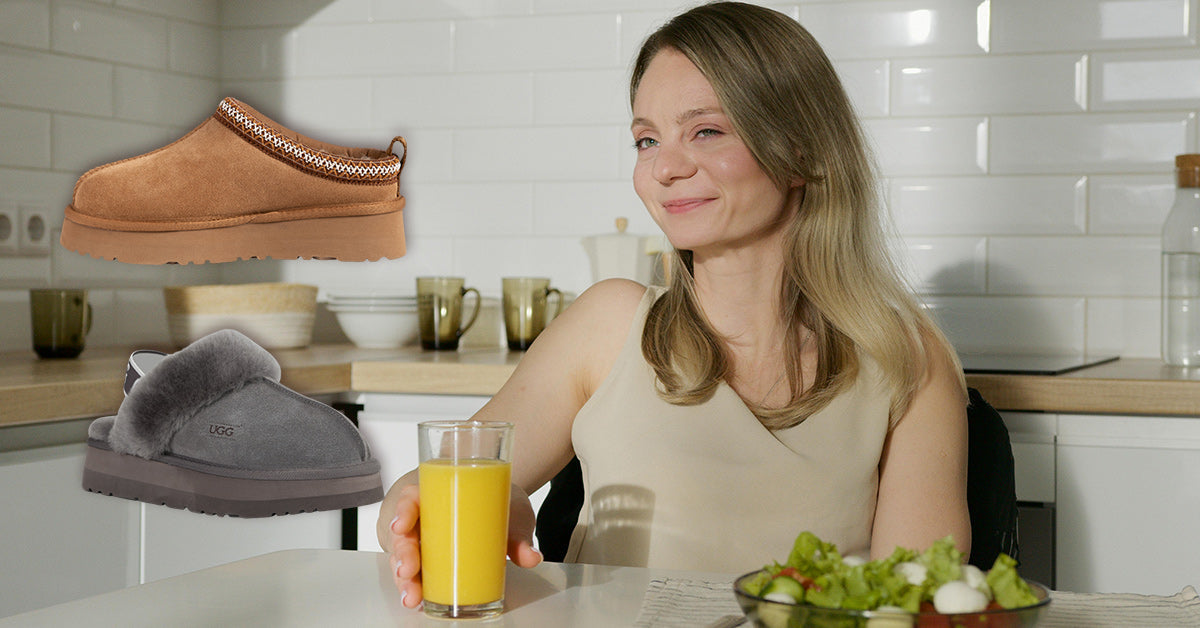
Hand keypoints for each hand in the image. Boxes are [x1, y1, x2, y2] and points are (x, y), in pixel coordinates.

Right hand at [385, 482, 544, 608]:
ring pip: (403, 558)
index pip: (411, 498)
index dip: (402, 512)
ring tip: (413, 596)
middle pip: (403, 534)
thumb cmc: (496, 502)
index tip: (402, 526)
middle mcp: (424, 518)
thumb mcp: (510, 510)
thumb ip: (518, 535)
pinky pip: (415, 573)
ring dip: (405, 579)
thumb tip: (530, 557)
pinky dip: (414, 587)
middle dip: (403, 555)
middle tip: (409, 571)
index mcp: (436, 494)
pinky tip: (417, 600)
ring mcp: (423, 541)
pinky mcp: (429, 561)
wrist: (499, 506)